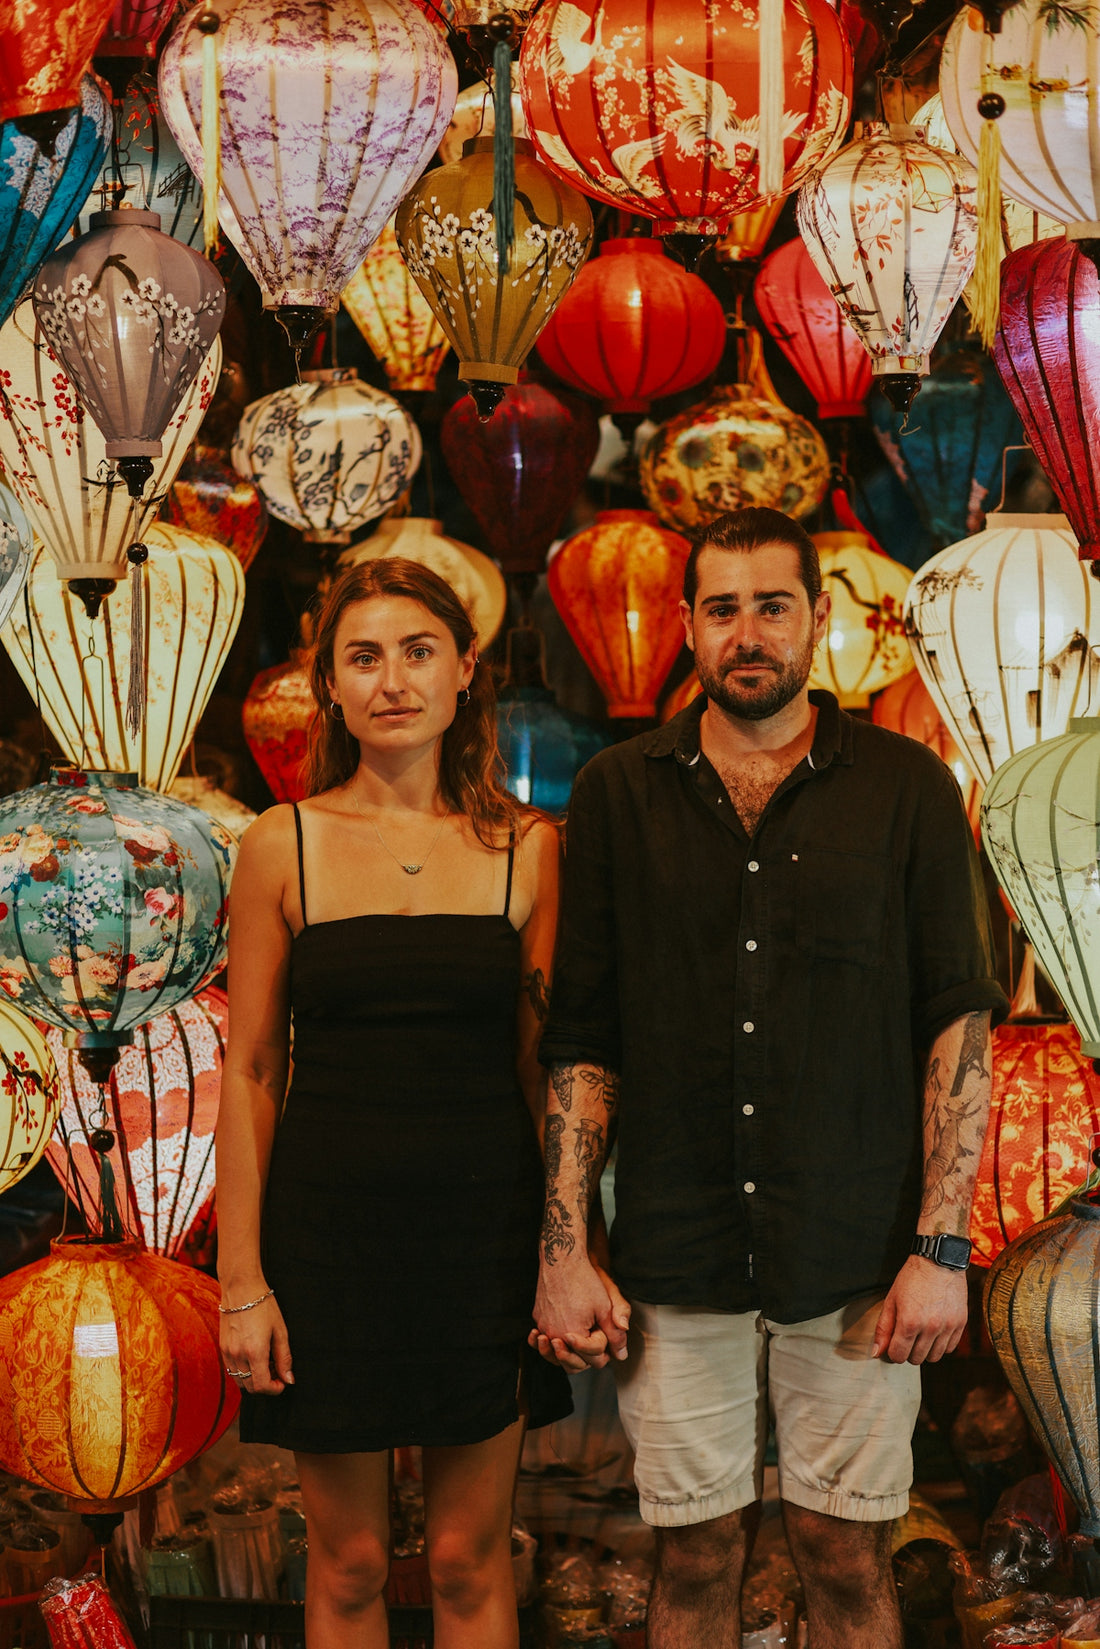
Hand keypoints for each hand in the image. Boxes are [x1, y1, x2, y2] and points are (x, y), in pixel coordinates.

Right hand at [220, 1296, 293, 1395]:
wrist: (241, 1288)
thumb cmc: (264, 1306)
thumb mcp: (280, 1331)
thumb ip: (284, 1357)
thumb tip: (289, 1379)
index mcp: (255, 1351)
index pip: (261, 1386)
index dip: (274, 1389)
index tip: (282, 1382)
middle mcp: (238, 1355)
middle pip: (250, 1387)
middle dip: (265, 1385)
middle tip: (276, 1372)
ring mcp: (227, 1352)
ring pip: (239, 1380)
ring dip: (253, 1379)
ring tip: (265, 1364)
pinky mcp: (222, 1347)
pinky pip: (231, 1369)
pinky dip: (243, 1371)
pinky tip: (253, 1357)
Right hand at [529, 1254, 629, 1372]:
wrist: (562, 1259)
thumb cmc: (585, 1281)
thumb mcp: (605, 1308)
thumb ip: (614, 1335)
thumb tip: (622, 1356)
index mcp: (574, 1337)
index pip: (593, 1359)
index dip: (604, 1350)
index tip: (604, 1334)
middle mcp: (554, 1336)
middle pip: (571, 1363)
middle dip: (585, 1357)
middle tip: (593, 1342)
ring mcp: (543, 1327)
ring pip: (554, 1353)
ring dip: (566, 1353)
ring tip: (575, 1345)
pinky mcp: (537, 1317)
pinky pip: (545, 1335)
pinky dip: (552, 1339)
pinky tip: (558, 1335)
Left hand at [872, 1255, 967, 1364]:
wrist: (939, 1261)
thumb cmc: (912, 1278)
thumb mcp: (891, 1299)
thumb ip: (884, 1328)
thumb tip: (877, 1352)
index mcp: (909, 1322)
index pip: (898, 1355)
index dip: (893, 1352)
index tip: (894, 1343)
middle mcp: (930, 1328)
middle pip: (916, 1359)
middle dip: (908, 1351)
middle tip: (907, 1337)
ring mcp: (947, 1327)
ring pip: (935, 1357)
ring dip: (926, 1350)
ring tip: (921, 1334)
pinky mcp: (961, 1323)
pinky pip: (950, 1348)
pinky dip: (942, 1344)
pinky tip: (935, 1332)